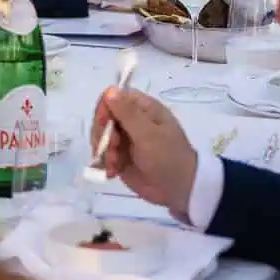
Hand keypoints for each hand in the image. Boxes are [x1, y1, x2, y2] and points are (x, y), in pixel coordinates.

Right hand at [89, 88, 198, 219]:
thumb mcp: (148, 134)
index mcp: (143, 108)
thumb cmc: (168, 157)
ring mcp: (125, 139)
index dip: (105, 108)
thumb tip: (110, 90)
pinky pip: (103, 153)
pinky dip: (104, 162)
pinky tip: (112, 171)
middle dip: (102, 133)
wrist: (179, 190)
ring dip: (103, 150)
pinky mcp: (120, 156)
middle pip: (103, 117)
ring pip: (101, 136)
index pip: (114, 97)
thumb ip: (128, 113)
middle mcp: (132, 120)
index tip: (104, 124)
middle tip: (112, 148)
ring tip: (114, 164)